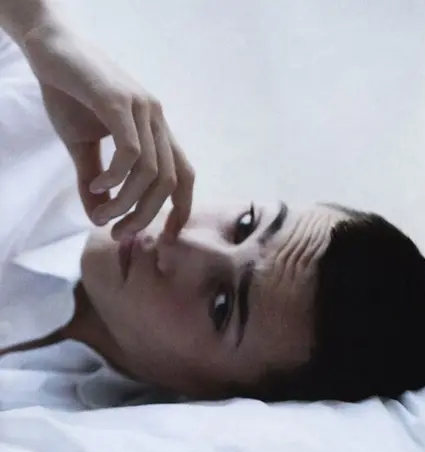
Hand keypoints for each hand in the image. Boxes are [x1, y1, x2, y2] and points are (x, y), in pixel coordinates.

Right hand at [23, 22, 193, 239]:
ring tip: (102, 214)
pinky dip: (115, 178)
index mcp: (157, 132)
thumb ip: (94, 184)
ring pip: (150, 173)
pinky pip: (130, 152)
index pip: (185, 177)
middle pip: (169, 183)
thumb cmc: (70, 96)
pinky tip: (96, 185)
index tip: (164, 237)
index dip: (181, 211)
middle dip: (146, 217)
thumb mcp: (83, 149)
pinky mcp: (120, 102)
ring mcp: (142, 109)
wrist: (50, 50)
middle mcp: (157, 121)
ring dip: (126, 203)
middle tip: (119, 233)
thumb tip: (98, 218)